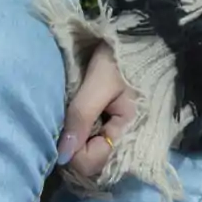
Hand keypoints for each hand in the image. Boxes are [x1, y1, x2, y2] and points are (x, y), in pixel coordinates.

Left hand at [56, 47, 138, 181]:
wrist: (140, 37)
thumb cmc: (122, 58)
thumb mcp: (99, 83)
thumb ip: (81, 117)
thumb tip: (62, 155)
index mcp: (127, 133)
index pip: (89, 164)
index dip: (72, 149)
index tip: (67, 122)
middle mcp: (124, 141)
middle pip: (88, 163)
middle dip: (73, 144)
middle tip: (69, 113)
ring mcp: (118, 135)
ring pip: (87, 152)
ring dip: (76, 136)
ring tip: (75, 109)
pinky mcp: (113, 127)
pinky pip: (91, 141)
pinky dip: (81, 129)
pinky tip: (81, 110)